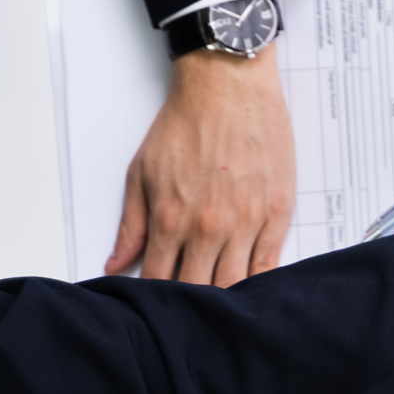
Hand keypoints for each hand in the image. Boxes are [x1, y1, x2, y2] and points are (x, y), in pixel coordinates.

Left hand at [107, 45, 295, 286]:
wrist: (229, 86)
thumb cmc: (186, 122)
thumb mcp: (142, 172)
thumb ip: (131, 224)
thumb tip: (117, 263)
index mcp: (171, 220)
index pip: (160, 282)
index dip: (157, 299)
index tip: (158, 304)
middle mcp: (209, 227)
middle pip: (200, 290)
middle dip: (191, 304)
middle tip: (189, 307)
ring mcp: (247, 221)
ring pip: (236, 284)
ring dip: (225, 298)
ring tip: (218, 299)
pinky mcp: (277, 210)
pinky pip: (269, 263)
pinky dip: (259, 281)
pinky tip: (250, 284)